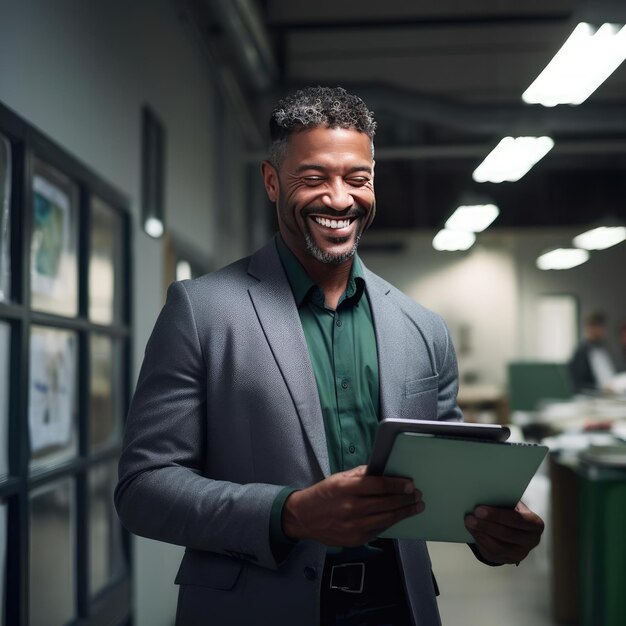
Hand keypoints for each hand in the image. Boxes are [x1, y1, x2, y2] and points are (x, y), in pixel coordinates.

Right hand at [282, 465, 423, 546]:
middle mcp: (350, 508)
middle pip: (385, 504)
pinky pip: (378, 530)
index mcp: (346, 488)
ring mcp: (353, 527)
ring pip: (385, 520)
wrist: (304, 517)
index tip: (410, 484)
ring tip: (416, 507)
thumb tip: (383, 471)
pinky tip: (399, 516)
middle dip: (405, 499)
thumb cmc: (324, 494)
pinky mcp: (355, 540)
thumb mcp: (339, 478)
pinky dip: (390, 522)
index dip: (396, 485)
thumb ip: (361, 475)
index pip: (378, 485)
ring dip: (404, 513)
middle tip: (417, 495)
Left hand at [465, 501, 543, 564]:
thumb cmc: (511, 510)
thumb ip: (503, 501)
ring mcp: (520, 553)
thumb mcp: (513, 504)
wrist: (514, 526)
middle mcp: (531, 541)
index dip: (497, 515)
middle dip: (486, 525)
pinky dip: (480, 541)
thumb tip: (482, 497)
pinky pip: (492, 554)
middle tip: (471, 516)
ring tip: (469, 522)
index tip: (479, 509)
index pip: (517, 520)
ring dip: (481, 534)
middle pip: (507, 534)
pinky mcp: (508, 559)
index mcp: (535, 524)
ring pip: (498, 547)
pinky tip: (473, 531)